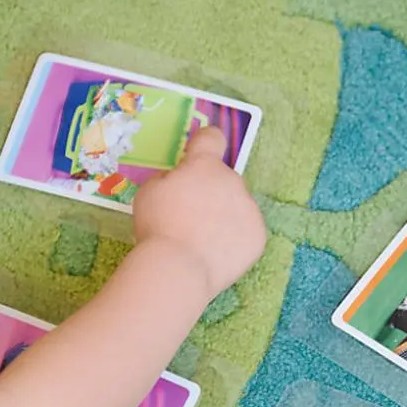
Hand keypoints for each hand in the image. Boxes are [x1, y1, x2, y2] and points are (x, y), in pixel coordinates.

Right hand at [133, 127, 266, 296]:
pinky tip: (213, 253)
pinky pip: (245, 232)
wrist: (180, 267)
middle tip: (187, 216)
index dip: (204, 143)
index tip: (198, 152)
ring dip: (222, 216)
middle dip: (209, 191)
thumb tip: (179, 182)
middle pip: (223, 179)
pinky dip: (233, 240)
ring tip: (200, 240)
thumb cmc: (158, 226)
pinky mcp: (258, 236)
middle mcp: (233, 181)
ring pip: (236, 206)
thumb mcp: (149, 192)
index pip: (212, 138)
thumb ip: (168, 179)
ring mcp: (249, 209)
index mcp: (204, 166)